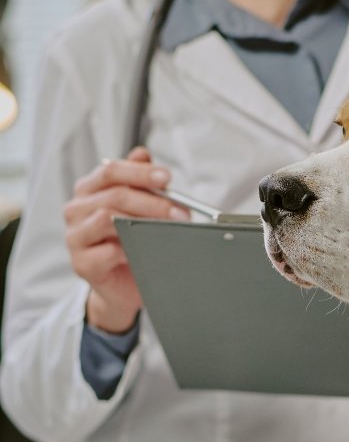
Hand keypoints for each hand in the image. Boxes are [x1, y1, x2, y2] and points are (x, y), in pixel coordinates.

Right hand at [65, 147, 189, 332]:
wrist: (123, 288)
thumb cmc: (131, 244)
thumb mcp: (138, 210)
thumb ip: (139, 182)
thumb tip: (143, 153)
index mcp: (90, 191)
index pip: (111, 171)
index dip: (140, 172)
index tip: (167, 177)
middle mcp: (77, 210)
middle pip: (115, 195)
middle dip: (153, 202)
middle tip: (181, 213)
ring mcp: (75, 236)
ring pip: (108, 219)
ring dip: (144, 223)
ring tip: (170, 231)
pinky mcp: (82, 263)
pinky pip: (108, 251)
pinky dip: (131, 250)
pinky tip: (148, 253)